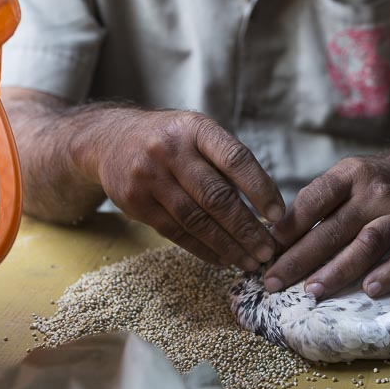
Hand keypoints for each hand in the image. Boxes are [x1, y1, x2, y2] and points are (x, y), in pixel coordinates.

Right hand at [77, 109, 284, 270]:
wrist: (111, 140)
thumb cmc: (171, 139)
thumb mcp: (197, 133)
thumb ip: (227, 161)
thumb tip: (266, 205)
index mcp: (196, 128)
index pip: (235, 159)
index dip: (260, 188)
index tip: (278, 215)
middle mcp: (171, 150)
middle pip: (216, 196)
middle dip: (246, 228)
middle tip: (267, 250)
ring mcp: (149, 177)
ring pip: (196, 220)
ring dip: (227, 245)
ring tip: (249, 260)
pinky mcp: (135, 202)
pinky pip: (175, 232)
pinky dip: (202, 249)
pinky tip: (222, 258)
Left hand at [263, 157, 389, 299]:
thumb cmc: (372, 185)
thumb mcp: (345, 179)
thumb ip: (316, 204)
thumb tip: (275, 240)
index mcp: (351, 174)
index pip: (315, 199)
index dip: (290, 225)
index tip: (267, 249)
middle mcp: (377, 191)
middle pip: (335, 228)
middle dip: (301, 257)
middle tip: (274, 281)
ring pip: (367, 243)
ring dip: (338, 269)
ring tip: (312, 290)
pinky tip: (369, 290)